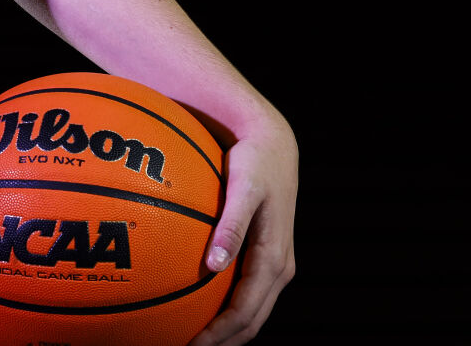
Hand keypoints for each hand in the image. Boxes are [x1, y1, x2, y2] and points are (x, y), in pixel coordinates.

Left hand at [191, 111, 297, 345]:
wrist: (275, 146)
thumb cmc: (255, 164)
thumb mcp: (243, 189)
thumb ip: (231, 226)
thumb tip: (215, 266)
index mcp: (274, 259)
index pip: (246, 312)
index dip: (220, 334)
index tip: (190, 344)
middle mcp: (280, 269)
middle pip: (251, 322)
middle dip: (222, 341)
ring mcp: (276, 265)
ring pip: (253, 313)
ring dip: (227, 331)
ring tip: (191, 337)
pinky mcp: (267, 257)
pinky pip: (249, 295)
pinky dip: (229, 310)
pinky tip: (201, 307)